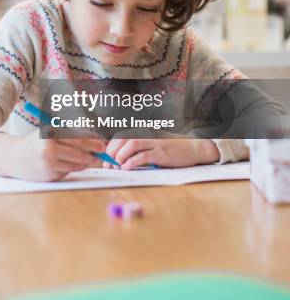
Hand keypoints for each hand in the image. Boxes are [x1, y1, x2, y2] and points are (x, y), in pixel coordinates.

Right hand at [0, 131, 105, 180]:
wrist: (13, 157)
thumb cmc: (35, 142)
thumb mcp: (50, 133)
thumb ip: (70, 136)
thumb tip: (96, 142)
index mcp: (50, 134)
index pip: (78, 139)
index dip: (93, 142)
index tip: (102, 145)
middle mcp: (49, 149)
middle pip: (80, 154)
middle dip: (93, 155)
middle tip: (100, 154)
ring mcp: (48, 164)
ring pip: (76, 165)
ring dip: (84, 162)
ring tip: (86, 158)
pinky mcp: (48, 176)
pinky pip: (68, 172)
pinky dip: (73, 168)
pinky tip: (69, 164)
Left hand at [103, 138, 219, 169]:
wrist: (192, 147)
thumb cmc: (170, 148)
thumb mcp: (152, 144)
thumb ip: (138, 148)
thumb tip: (118, 158)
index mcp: (142, 132)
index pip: (120, 136)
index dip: (110, 148)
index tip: (106, 160)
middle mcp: (146, 134)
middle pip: (122, 139)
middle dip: (112, 153)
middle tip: (109, 166)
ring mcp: (154, 143)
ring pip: (131, 145)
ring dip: (121, 156)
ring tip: (118, 166)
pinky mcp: (161, 153)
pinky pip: (143, 156)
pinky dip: (132, 162)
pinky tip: (127, 168)